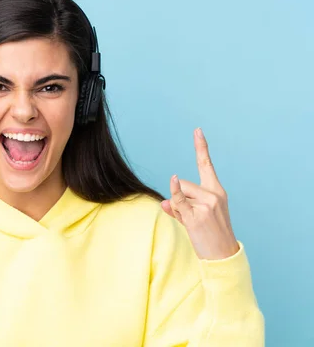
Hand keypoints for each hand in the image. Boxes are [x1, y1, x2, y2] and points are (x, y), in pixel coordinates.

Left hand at [161, 128, 238, 259]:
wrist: (222, 256)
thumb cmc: (209, 236)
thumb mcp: (196, 217)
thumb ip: (179, 206)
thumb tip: (163, 202)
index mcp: (216, 191)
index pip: (206, 165)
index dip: (201, 147)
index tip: (197, 130)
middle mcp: (213, 194)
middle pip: (182, 184)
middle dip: (179, 199)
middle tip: (191, 218)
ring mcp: (206, 204)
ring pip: (178, 194)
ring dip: (177, 208)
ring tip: (191, 223)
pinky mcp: (197, 215)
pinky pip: (178, 200)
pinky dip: (173, 195)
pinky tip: (173, 185)